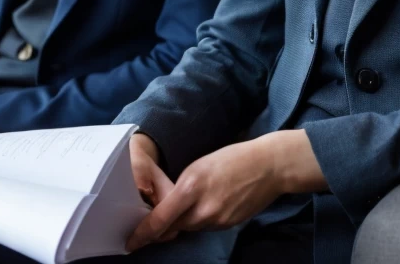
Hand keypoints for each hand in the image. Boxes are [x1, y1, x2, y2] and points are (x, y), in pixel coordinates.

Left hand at [126, 131, 325, 250]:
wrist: (268, 166)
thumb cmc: (232, 157)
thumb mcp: (200, 164)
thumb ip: (183, 187)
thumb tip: (171, 204)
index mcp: (191, 187)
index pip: (161, 219)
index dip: (143, 233)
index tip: (131, 242)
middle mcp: (202, 208)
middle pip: (174, 226)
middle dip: (165, 224)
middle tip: (157, 217)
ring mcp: (217, 220)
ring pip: (190, 227)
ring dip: (185, 219)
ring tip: (193, 199)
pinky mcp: (228, 225)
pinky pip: (206, 226)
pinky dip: (202, 218)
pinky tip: (210, 202)